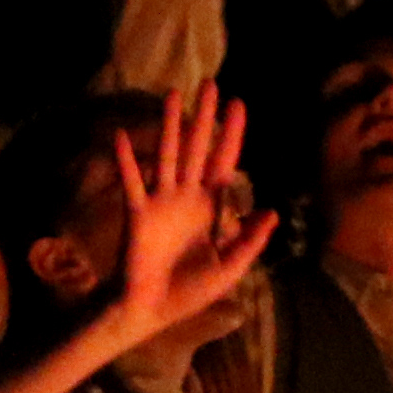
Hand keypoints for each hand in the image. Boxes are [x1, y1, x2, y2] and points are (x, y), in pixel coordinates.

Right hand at [96, 82, 278, 345]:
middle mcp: (187, 196)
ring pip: (168, 154)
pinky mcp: (138, 213)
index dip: (233, 134)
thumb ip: (250, 241)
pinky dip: (127, 160)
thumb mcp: (230, 268)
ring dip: (170, 125)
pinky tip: (121, 136)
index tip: (240, 103)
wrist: (153, 309)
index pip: (225, 162)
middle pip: (198, 147)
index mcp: (212, 207)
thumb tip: (271, 211)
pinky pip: (133, 182)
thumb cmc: (190, 290)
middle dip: (205, 117)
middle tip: (210, 84)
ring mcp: (162, 201)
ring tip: (173, 94)